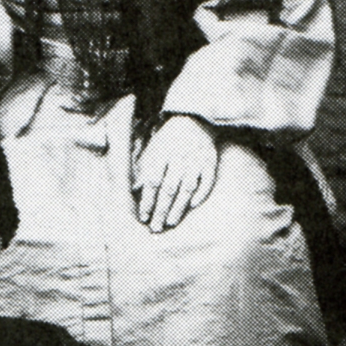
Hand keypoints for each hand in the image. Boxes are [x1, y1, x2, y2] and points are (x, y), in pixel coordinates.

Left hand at [133, 114, 218, 232]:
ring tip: (171, 222)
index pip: (152, 181)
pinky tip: (192, 206)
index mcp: (161, 152)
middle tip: (156, 227)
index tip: (143, 216)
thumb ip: (144, 168)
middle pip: (169, 188)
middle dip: (161, 210)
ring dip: (179, 207)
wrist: (194, 117)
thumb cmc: (169, 138)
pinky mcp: (211, 161)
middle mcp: (179, 156)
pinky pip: (207, 182)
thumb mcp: (153, 148)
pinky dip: (200, 194)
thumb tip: (135, 190)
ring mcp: (196, 159)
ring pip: (187, 188)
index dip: (147, 200)